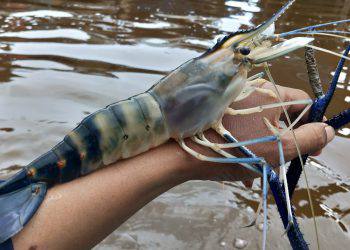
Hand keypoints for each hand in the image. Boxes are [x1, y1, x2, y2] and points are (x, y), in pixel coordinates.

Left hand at [182, 80, 334, 181]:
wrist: (183, 152)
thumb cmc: (233, 150)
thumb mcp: (278, 148)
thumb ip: (308, 138)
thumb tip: (329, 130)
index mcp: (270, 94)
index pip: (303, 103)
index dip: (311, 125)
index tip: (309, 146)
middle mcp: (252, 91)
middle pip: (282, 115)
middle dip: (286, 140)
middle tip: (281, 161)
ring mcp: (234, 101)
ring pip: (261, 124)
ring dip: (266, 146)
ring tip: (258, 167)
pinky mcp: (220, 112)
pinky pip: (243, 126)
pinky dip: (247, 143)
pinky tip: (242, 164)